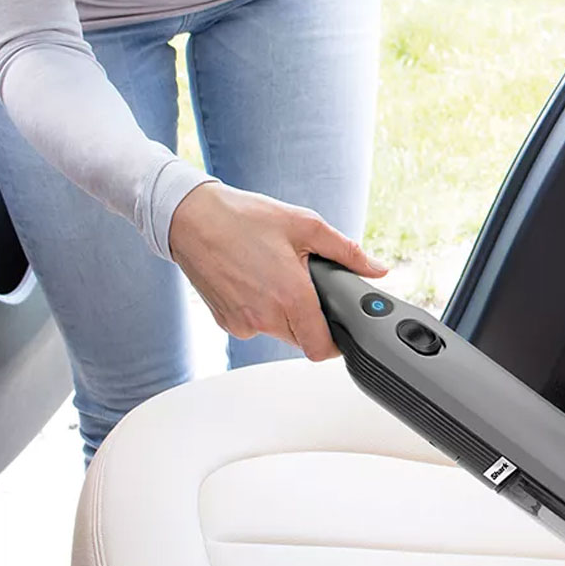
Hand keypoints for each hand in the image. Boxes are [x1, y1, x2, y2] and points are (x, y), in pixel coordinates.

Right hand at [168, 182, 388, 361]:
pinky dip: (261, 310)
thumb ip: (346, 252)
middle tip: (306, 287)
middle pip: (303, 339)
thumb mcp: (304, 225)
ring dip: (286, 313)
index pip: (321, 348)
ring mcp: (242, 323)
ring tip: (276, 276)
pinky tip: (255, 280)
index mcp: (290, 297)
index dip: (336, 343)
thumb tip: (376, 269)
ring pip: (279, 333)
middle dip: (311, 319)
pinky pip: (255, 326)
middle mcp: (265, 317)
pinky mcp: (226, 322)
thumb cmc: (242, 217)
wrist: (188, 218)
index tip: (340, 329)